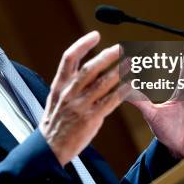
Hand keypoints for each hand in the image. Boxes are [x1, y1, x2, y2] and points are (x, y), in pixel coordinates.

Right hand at [40, 31, 130, 165]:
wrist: (50, 147)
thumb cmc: (56, 121)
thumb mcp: (56, 97)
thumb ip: (70, 82)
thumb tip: (90, 67)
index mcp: (59, 85)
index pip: (69, 58)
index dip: (82, 44)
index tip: (95, 35)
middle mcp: (69, 93)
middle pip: (90, 68)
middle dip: (107, 55)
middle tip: (121, 47)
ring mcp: (80, 106)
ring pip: (103, 83)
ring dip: (120, 70)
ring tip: (132, 62)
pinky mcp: (90, 119)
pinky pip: (110, 101)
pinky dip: (123, 90)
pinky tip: (132, 83)